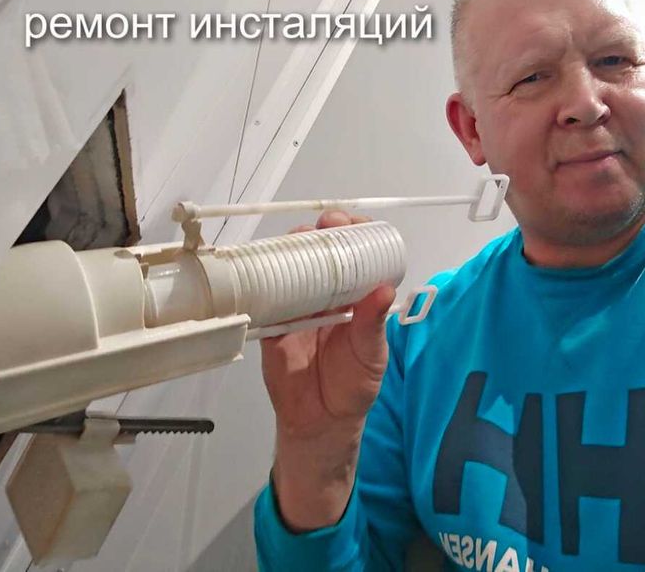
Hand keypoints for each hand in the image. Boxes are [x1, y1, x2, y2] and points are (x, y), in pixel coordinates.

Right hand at [259, 210, 395, 528]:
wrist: (318, 421)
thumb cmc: (352, 385)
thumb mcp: (371, 355)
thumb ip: (373, 324)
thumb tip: (384, 289)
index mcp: (353, 297)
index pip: (354, 255)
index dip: (352, 233)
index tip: (349, 222)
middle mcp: (324, 294)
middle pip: (319, 252)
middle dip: (320, 232)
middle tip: (324, 224)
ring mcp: (294, 305)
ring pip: (289, 267)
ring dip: (290, 247)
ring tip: (297, 239)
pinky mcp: (269, 322)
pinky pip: (262, 297)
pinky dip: (260, 280)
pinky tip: (261, 266)